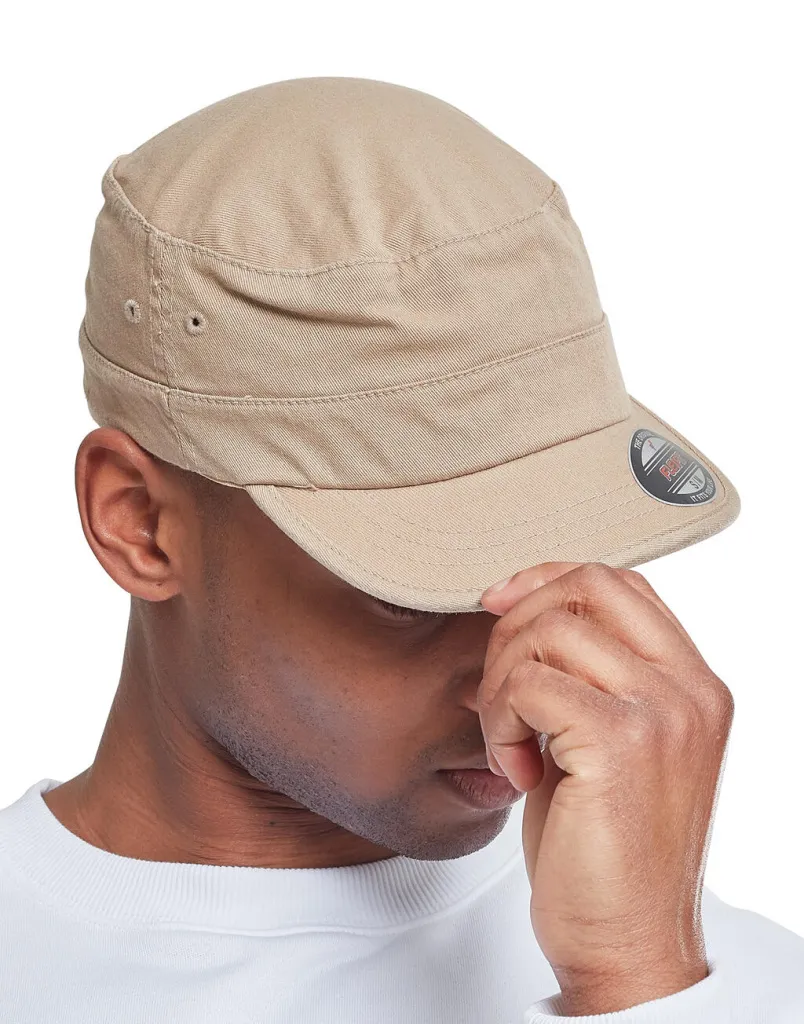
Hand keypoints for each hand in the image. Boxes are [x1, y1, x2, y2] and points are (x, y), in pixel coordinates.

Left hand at [478, 562, 733, 1014]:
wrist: (627, 943)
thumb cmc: (606, 848)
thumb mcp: (607, 742)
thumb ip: (586, 674)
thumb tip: (517, 610)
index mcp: (694, 684)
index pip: (620, 583)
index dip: (549, 580)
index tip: (499, 607)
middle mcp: (692, 689)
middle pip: (587, 586)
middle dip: (517, 623)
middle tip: (497, 690)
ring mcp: (665, 713)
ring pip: (549, 631)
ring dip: (502, 681)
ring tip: (508, 739)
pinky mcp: (623, 742)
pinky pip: (531, 684)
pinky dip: (502, 719)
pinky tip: (515, 769)